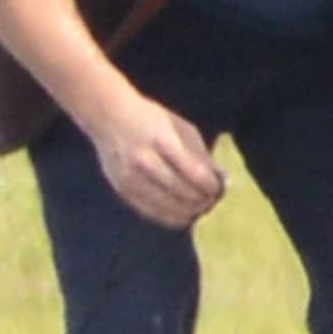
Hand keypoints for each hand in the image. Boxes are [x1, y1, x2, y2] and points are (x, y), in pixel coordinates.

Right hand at [92, 89, 224, 228]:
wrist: (108, 117)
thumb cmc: (151, 119)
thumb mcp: (181, 128)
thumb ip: (202, 155)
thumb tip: (224, 180)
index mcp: (162, 141)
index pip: (197, 176)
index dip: (213, 187)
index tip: (220, 187)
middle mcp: (144, 162)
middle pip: (186, 196)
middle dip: (205, 201)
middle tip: (214, 198)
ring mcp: (131, 179)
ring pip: (171, 211)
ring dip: (192, 212)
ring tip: (201, 205)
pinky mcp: (123, 191)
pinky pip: (155, 215)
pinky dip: (173, 216)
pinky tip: (183, 211)